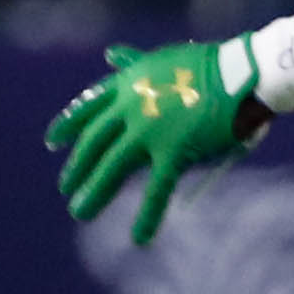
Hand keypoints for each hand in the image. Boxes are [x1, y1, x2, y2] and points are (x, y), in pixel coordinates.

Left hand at [46, 38, 259, 246]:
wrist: (241, 73)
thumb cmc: (209, 65)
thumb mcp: (163, 59)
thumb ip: (134, 62)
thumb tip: (110, 55)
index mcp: (128, 84)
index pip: (88, 107)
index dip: (68, 125)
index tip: (52, 142)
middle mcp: (130, 108)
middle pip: (94, 142)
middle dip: (78, 166)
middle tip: (65, 186)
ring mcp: (149, 131)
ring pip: (112, 168)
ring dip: (94, 193)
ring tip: (80, 212)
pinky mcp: (173, 152)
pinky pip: (157, 191)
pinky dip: (147, 217)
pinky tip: (139, 238)